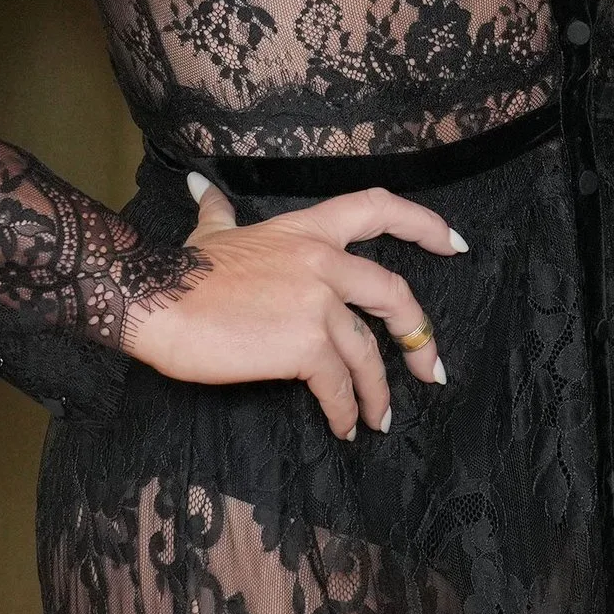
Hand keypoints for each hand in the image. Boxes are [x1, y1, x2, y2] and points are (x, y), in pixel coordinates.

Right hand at [122, 176, 468, 439]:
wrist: (158, 300)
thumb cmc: (184, 271)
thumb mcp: (213, 231)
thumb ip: (220, 210)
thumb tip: (203, 186)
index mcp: (309, 230)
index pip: (380, 209)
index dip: (425, 225)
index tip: (455, 246)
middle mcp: (324, 260)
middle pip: (394, 295)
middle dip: (419, 336)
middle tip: (431, 368)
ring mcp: (318, 302)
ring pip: (367, 352)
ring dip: (377, 392)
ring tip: (378, 419)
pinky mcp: (305, 344)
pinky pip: (339, 384)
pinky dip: (346, 410)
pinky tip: (344, 427)